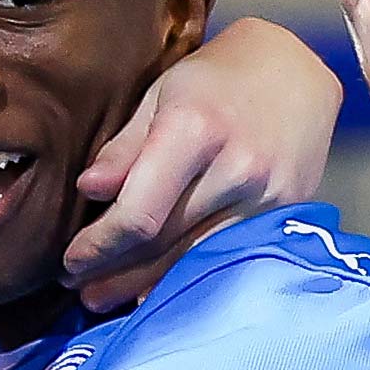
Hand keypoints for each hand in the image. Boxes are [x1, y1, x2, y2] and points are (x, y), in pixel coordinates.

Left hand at [65, 19, 339, 312]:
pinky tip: (156, 291)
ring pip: (194, 260)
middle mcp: (236, 168)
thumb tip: (88, 190)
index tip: (72, 260)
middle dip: (112, 270)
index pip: (139, 214)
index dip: (100, 246)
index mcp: (195, 129)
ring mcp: (267, 197)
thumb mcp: (162, 95)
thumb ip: (126, 146)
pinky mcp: (286, 214)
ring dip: (144, 285)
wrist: (297, 71)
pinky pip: (228, 257)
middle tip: (77, 287)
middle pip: (163, 243)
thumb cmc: (217, 79)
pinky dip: (188, 276)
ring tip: (104, 297)